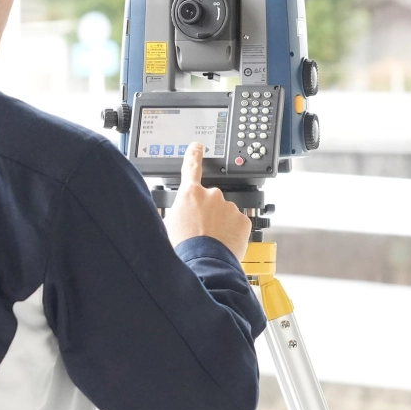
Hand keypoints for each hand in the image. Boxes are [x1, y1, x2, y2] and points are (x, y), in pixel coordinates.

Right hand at [164, 144, 252, 260]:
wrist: (204, 263)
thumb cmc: (184, 247)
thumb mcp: (167, 225)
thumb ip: (172, 212)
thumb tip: (170, 212)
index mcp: (190, 194)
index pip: (191, 167)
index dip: (194, 154)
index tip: (198, 146)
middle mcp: (212, 195)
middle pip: (210, 199)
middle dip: (208, 211)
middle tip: (201, 230)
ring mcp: (229, 207)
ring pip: (225, 212)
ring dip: (220, 223)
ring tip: (212, 240)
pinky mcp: (243, 220)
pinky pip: (238, 223)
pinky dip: (232, 231)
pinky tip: (224, 242)